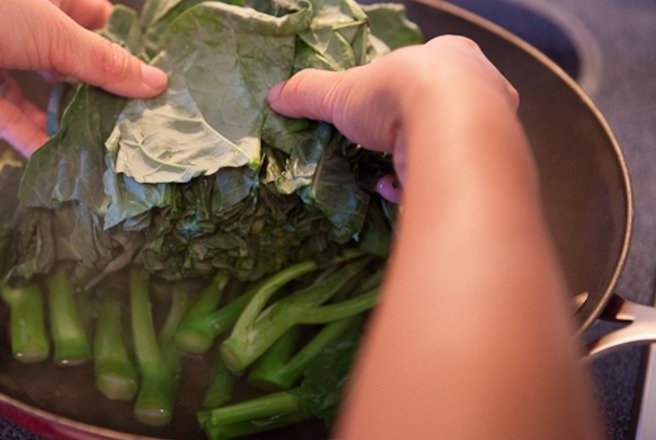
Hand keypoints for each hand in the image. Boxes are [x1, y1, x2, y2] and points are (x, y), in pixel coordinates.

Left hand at [0, 0, 167, 155]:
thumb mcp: (59, 33)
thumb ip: (106, 65)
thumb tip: (155, 83)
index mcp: (43, 2)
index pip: (87, 19)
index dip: (114, 42)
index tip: (144, 69)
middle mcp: (21, 31)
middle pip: (68, 65)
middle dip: (96, 89)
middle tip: (132, 114)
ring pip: (43, 100)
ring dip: (70, 121)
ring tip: (106, 144)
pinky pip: (14, 127)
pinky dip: (37, 145)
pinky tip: (65, 163)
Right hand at [267, 35, 518, 201]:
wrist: (451, 127)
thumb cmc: (401, 94)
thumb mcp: (342, 93)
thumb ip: (310, 92)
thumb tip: (277, 95)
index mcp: (452, 53)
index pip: (429, 67)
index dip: (403, 88)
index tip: (380, 108)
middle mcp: (483, 84)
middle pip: (446, 108)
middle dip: (411, 130)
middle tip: (383, 144)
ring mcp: (495, 124)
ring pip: (454, 143)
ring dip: (416, 159)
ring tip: (386, 175)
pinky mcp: (494, 161)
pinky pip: (458, 172)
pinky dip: (425, 181)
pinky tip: (399, 188)